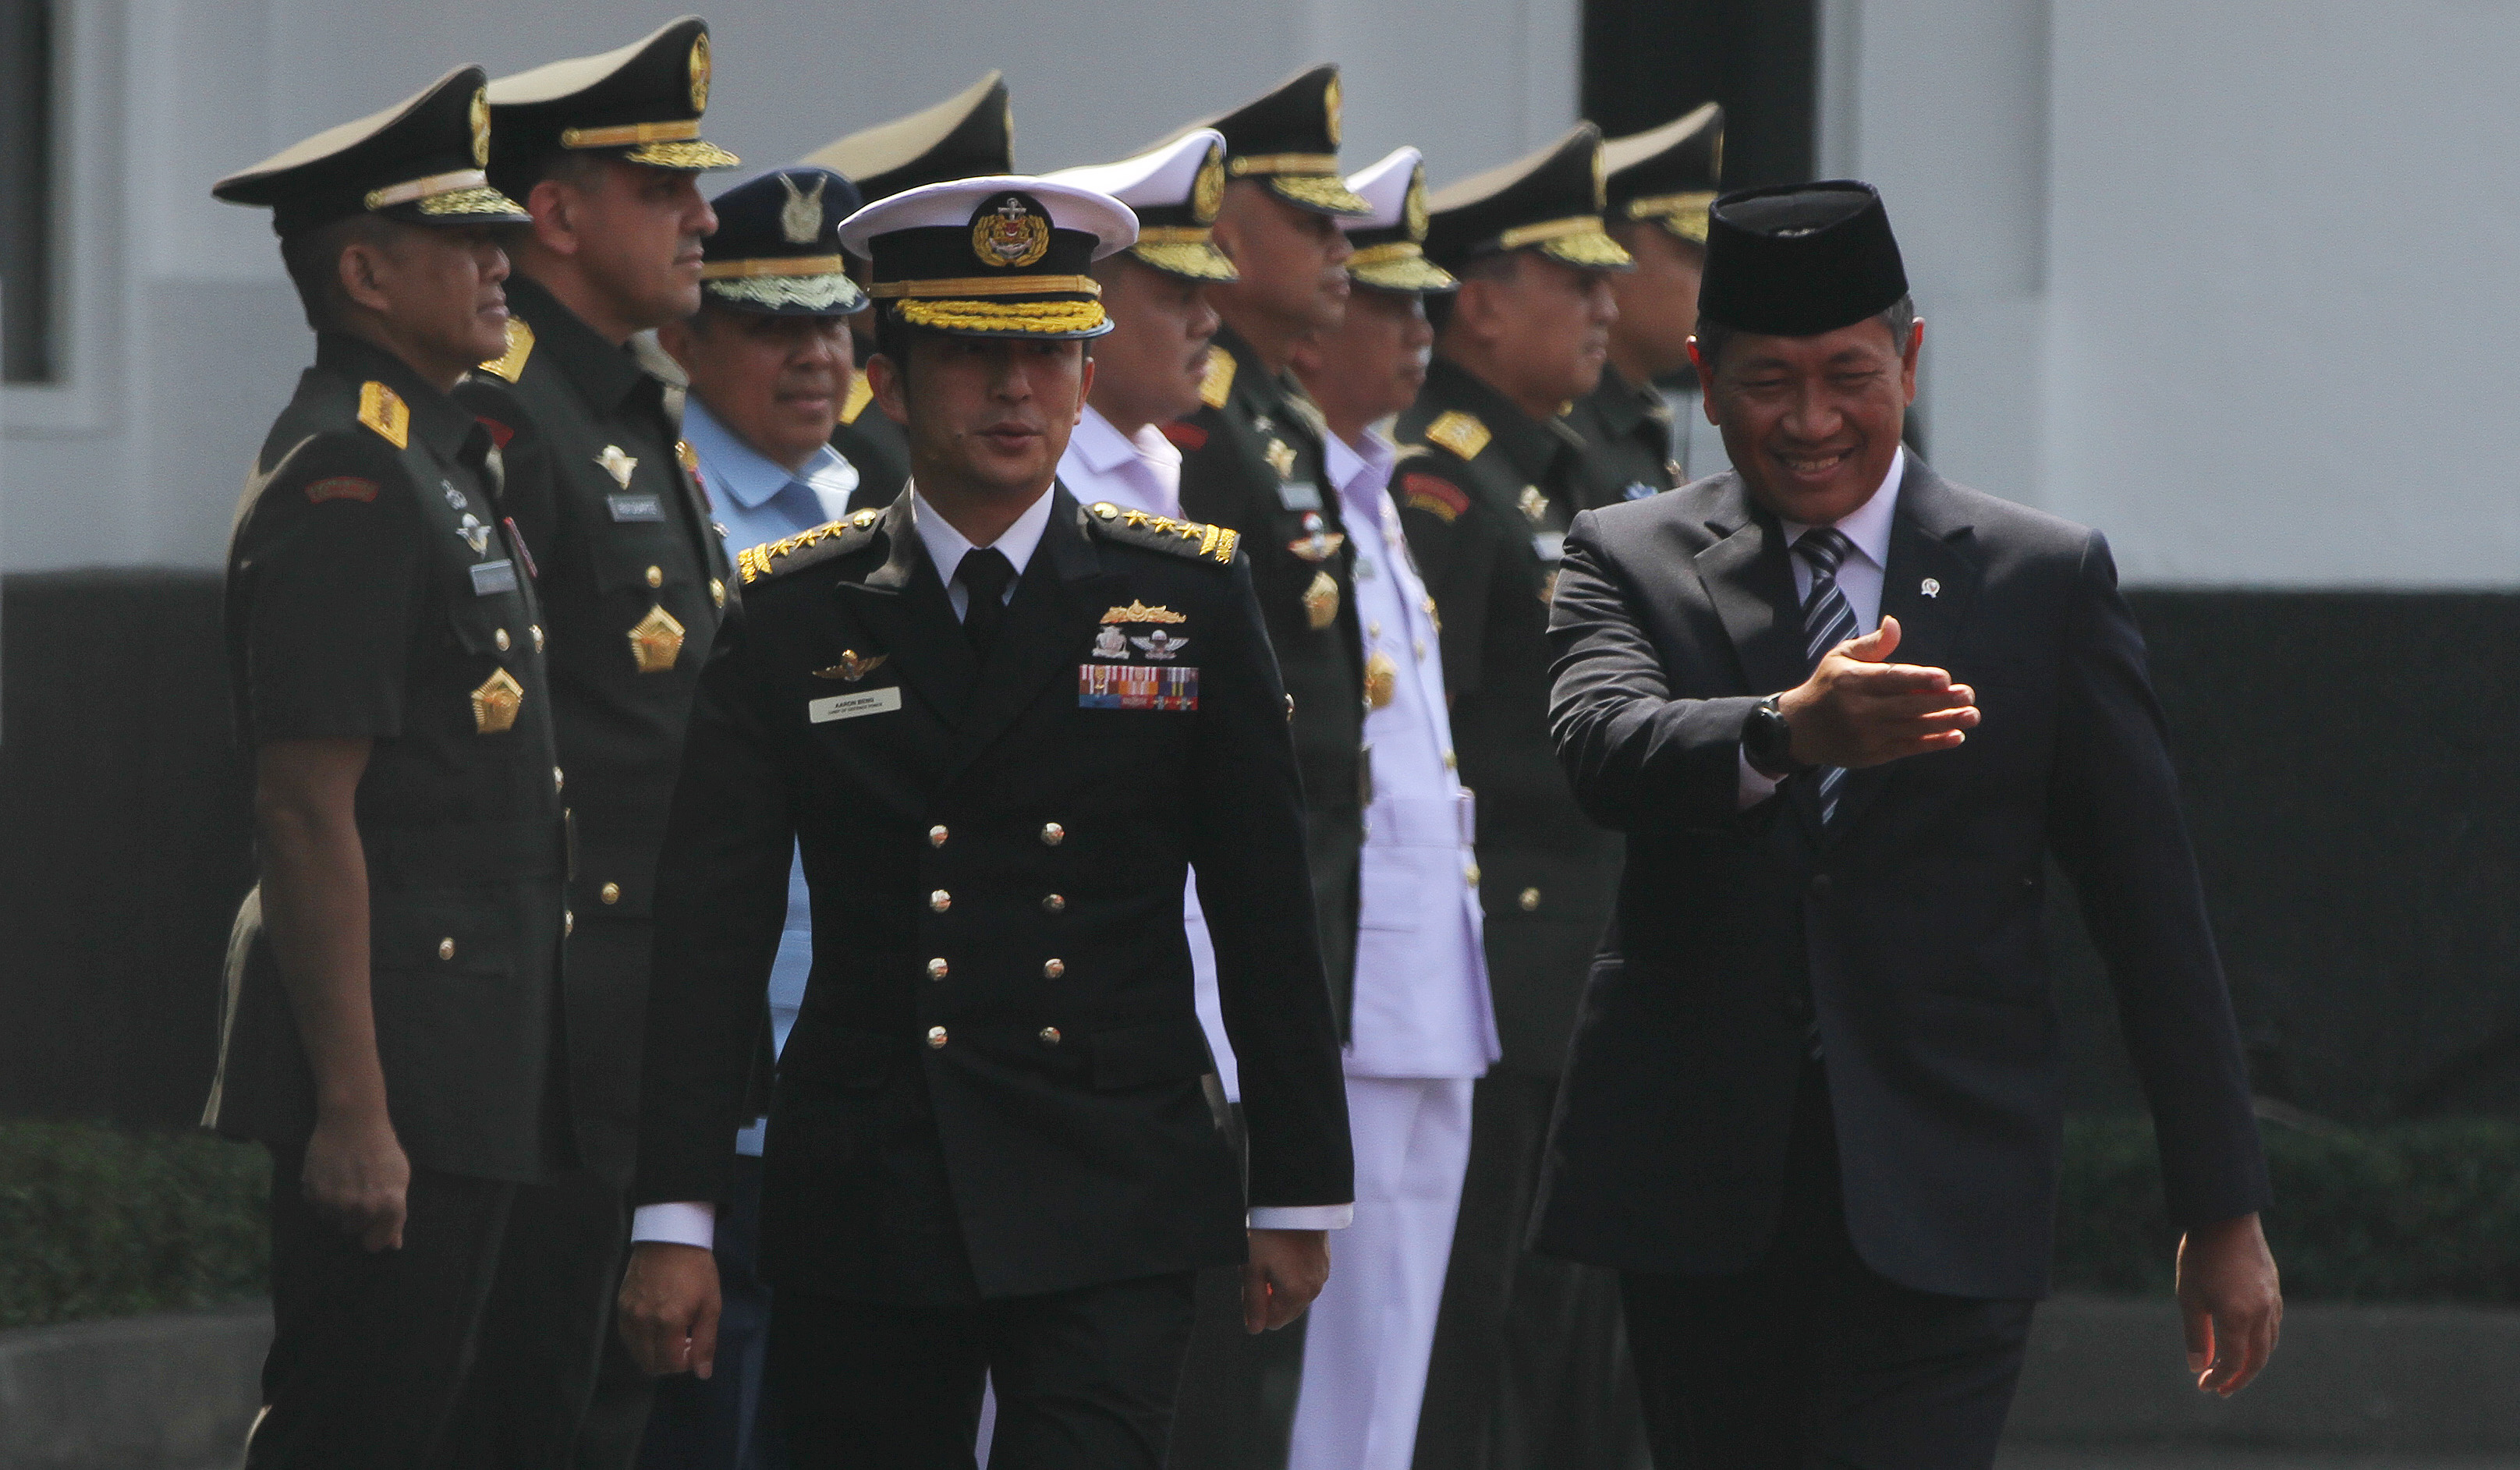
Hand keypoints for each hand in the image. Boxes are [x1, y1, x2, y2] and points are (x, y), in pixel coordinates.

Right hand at [301, 1109, 408, 1251]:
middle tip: (359, 1190)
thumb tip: (393, 1246)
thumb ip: (396, 1215)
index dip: (376, 1236)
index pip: (378, 1243)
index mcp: (388, 1205)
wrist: (352, 1120)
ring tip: (345, 1180)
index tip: (373, 1227)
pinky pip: (317, 1207)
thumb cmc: (381, 1147)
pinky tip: (331, 1176)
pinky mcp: (314, 1194)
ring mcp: (336, 1203)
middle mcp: (362, 1208)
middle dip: (357, 1217)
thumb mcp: (399, 1178)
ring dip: (338, 1207)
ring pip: (334, 1220)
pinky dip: (322, 1197)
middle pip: (354, 1230)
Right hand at [619, 1241, 722, 1377]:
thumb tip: (702, 1374)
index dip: (685, 1364)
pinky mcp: (620, 1306)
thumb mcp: (711, 1304)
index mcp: (669, 1321)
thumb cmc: (696, 1270)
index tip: (693, 1348)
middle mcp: (644, 1322)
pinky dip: (641, 1342)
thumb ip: (706, 1342)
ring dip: (654, 1354)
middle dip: (670, 1363)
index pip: (671, 1364)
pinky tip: (654, 1329)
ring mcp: (628, 1314)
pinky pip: (628, 1337)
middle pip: (651, 1364)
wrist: (670, 1238)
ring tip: (670, 1336)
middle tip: (683, 1344)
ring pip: (637, 1354)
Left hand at [1241, 1228, 1329, 1332]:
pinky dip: (1293, 1273)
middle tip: (1259, 1268)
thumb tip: (1255, 1330)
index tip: (1251, 1281)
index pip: (1273, 1322)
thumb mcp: (1252, 1268)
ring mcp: (1323, 1274)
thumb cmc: (1268, 1233)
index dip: (1257, 1307)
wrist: (1293, 1200)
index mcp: (1297, 1294)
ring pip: (1296, 1294)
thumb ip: (1253, 1303)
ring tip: (1271, 1256)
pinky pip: (1306, 1278)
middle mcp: (1315, 1288)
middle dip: (1271, 1297)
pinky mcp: (1325, 1260)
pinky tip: (1283, 1252)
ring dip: (1282, 1284)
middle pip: (1286, 1310)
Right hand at [1778, 616, 1978, 768]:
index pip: (1891, 678)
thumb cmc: (1827, 686)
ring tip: (1971, 716)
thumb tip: (1894, 624)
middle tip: (1969, 696)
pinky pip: (1908, 748)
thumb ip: (1872, 645)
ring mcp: (1866, 735)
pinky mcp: (1871, 755)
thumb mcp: (1840, 658)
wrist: (1799, 729)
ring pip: (1912, 728)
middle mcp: (1858, 709)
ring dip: (1945, 723)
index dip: (1919, 680)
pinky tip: (1955, 736)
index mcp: (1851, 681)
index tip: (1945, 678)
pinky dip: (1933, 744)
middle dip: (1942, 702)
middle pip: (1907, 706)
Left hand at [2176, 1212, 2281, 1395]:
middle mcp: (2261, 1313)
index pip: (2232, 1362)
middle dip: (2239, 1378)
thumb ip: (2195, 1334)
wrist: (2226, 1218)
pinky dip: (2261, 1341)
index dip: (2218, 1378)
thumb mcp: (2189, 1296)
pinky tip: (2248, 1340)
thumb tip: (2196, 1366)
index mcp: (2238, 1318)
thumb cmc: (2202, 1256)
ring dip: (2252, 1361)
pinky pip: (2273, 1325)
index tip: (2203, 1385)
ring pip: (2268, 1343)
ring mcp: (2272, 1301)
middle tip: (2222, 1389)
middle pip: (2256, 1359)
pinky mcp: (2274, 1289)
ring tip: (2234, 1369)